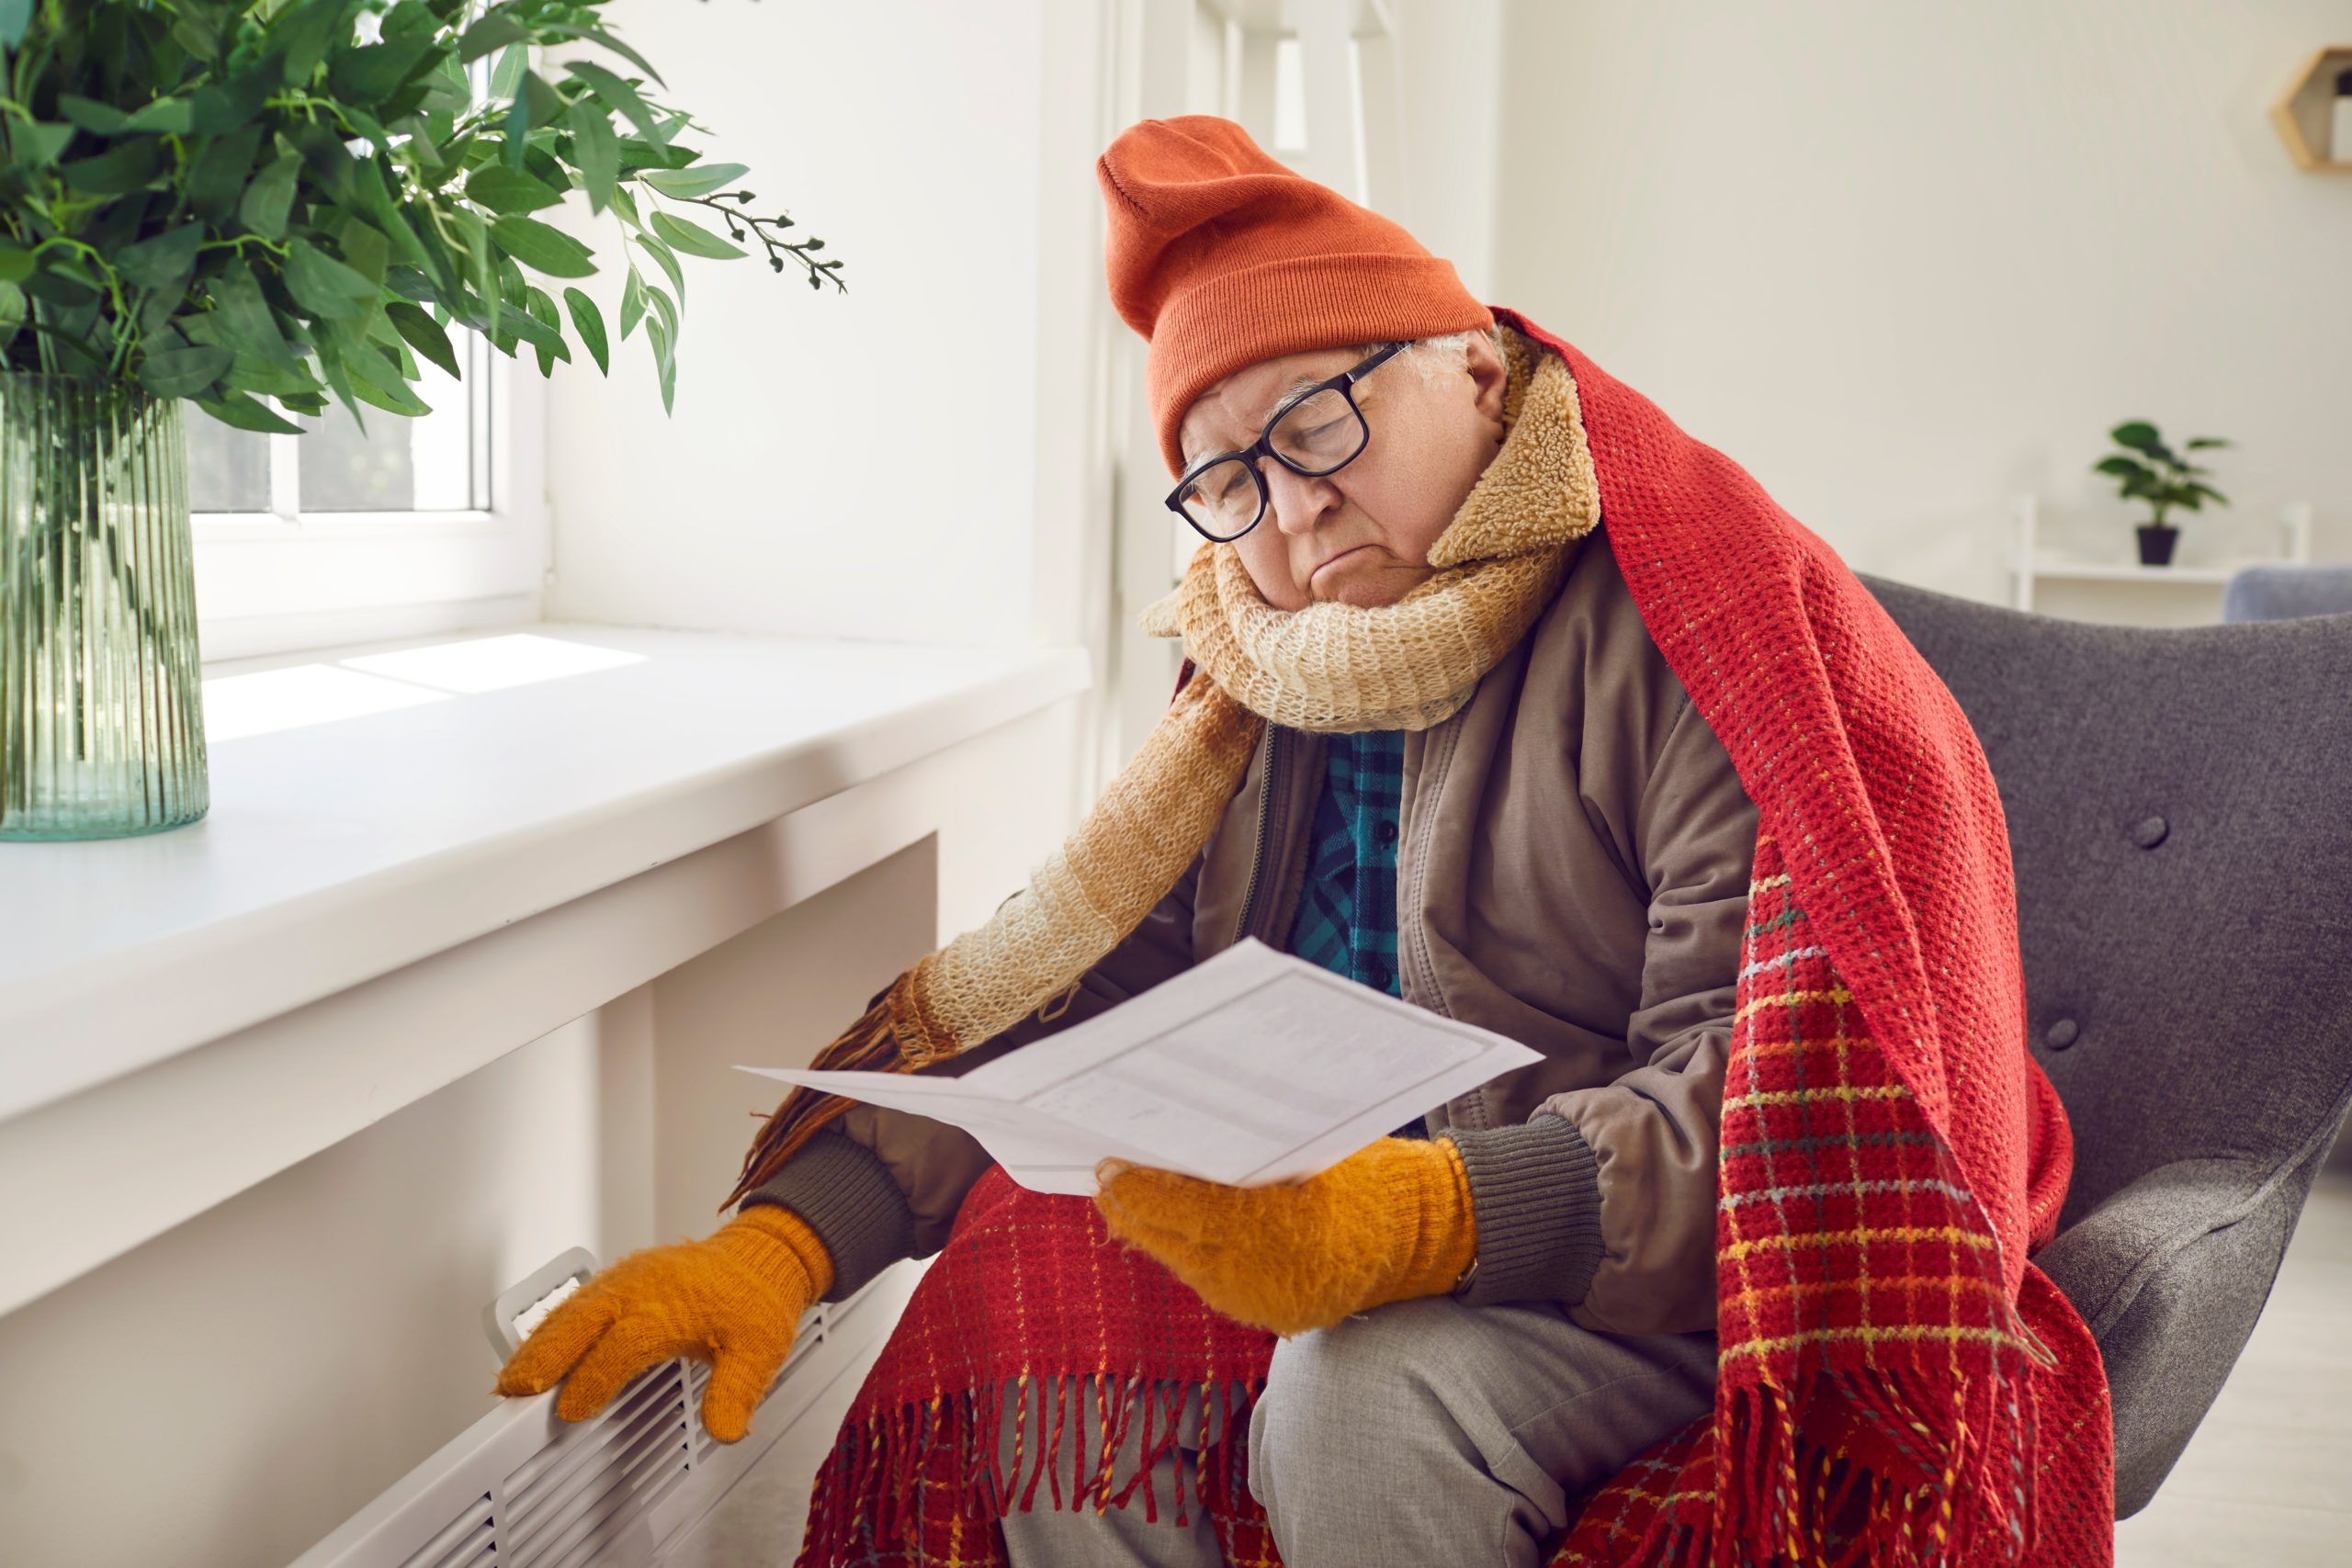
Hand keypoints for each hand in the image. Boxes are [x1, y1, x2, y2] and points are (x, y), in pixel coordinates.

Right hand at [491, 1205, 833, 1442]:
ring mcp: (626, 1279)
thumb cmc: (754, 1300)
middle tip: (513, 1391)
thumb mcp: (759, 1350)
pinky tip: (533, 1352)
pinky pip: (575, 1301)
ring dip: (537, 1344)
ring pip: (570, 1310)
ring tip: (509, 1380)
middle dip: (544, 1356)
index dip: (594, 1378)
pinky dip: (548, 1327)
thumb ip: (736, 1391)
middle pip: (581, 1320)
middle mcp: (641, 1287)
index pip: (622, 1345)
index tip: (572, 1411)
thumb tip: (725, 1429)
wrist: (760, 1256)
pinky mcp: (618, 1279)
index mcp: (671, 1305)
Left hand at [1092, 1135, 1475, 1335]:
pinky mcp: (1271, 1316)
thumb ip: (1248, 1152)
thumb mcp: (1311, 1147)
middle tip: (1102, 1176)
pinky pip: (1211, 1280)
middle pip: (1177, 1241)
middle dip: (1135, 1209)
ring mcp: (1268, 1302)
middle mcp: (1269, 1274)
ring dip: (1154, 1231)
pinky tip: (1166, 1227)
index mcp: (1283, 1225)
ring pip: (1187, 1264)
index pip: (1191, 1208)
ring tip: (1124, 1198)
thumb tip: (1176, 1136)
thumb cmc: (1371, 1176)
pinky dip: (1186, 1252)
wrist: (1425, 1234)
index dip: (1143, 1187)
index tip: (1107, 1164)